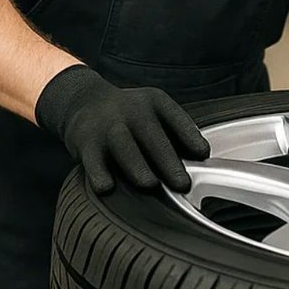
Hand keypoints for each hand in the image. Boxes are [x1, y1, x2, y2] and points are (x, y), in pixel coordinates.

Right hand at [35, 65, 209, 193]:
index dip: (190, 135)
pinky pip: (92, 161)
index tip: (203, 154)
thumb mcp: (154, 112)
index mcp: (154, 102)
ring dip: (137, 166)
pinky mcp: (85, 142)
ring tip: (149, 184)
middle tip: (182, 184)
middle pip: (152, 136)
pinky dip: (99, 174)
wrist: (84, 101)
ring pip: (124, 146)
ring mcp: (107, 126)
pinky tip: (107, 187)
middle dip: (168, 161)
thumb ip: (175, 134)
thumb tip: (201, 163)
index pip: (175, 118)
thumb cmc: (130, 116)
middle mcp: (131, 111)